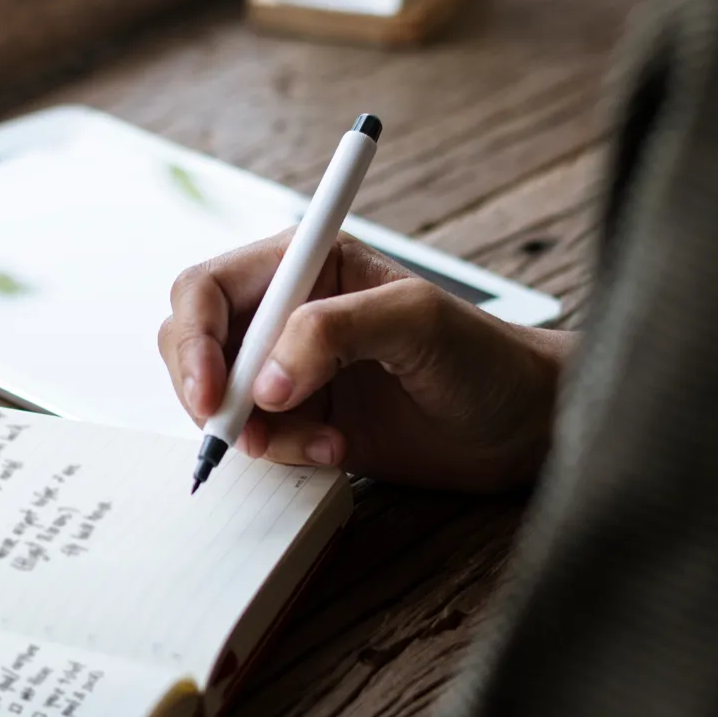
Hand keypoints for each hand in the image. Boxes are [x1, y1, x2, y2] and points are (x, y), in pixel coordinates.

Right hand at [158, 233, 571, 490]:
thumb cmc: (485, 357)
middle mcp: (287, 310)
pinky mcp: (302, 417)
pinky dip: (281, 453)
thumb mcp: (416, 323)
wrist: (523, 425)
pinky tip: (335, 450)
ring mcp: (291, 367)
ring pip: (218, 397)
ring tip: (321, 442)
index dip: (195, 340)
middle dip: (208, 390)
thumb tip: (266, 380)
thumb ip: (334, 332)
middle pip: (193, 340)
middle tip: (239, 432)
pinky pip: (254, 437)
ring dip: (254, 430)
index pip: (208, 289)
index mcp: (306, 263)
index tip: (214, 393)